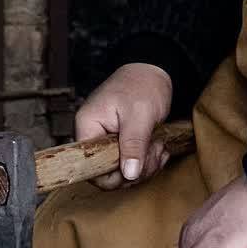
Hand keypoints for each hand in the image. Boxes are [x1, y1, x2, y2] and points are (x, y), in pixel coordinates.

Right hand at [74, 62, 173, 189]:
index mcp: (87, 127)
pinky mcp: (120, 144)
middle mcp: (93, 137)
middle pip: (108, 174)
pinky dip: (148, 161)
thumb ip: (133, 144)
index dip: (115, 175)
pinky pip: (132, 165)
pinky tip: (158, 148)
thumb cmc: (142, 85)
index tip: (138, 165)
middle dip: (137, 169)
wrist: (152, 72)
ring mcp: (107, 142)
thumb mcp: (139, 115)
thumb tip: (129, 174)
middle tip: (155, 152)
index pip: (91, 167)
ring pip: (123, 172)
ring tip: (158, 147)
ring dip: (146, 165)